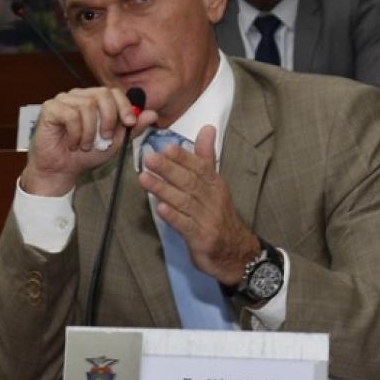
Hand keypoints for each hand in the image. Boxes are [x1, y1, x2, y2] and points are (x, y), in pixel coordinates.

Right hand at [22, 87, 156, 195]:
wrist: (61, 171)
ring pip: (86, 106)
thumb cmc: (85, 155)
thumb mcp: (115, 143)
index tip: (129, 123)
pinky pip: (70, 114)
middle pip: (102, 94)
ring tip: (86, 145)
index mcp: (94, 100)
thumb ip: (132, 129)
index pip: (113, 92)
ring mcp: (63, 100)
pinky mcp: (50, 108)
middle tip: (106, 138)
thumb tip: (152, 114)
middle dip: (109, 118)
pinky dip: (76, 133)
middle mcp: (79, 96)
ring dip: (90, 132)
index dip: (124, 105)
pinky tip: (72, 143)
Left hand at [138, 124, 259, 283]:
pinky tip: (160, 209)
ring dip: (164, 189)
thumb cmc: (217, 213)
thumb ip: (206, 157)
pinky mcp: (202, 238)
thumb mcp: (214, 184)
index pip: (199, 167)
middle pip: (190, 181)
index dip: (183, 157)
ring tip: (144, 179)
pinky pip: (186, 226)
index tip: (166, 147)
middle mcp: (212, 199)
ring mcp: (207, 219)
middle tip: (149, 159)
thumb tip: (207, 127)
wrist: (235, 251)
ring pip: (184, 201)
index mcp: (214, 184)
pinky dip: (173, 217)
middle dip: (168, 169)